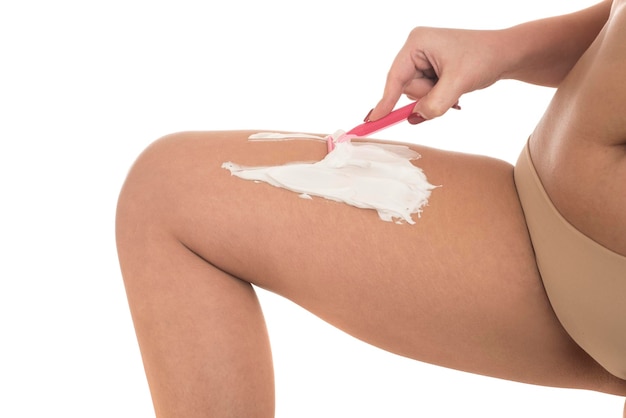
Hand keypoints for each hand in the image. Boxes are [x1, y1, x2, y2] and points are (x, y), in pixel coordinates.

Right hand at [370, 27, 506, 120]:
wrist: (506, 54)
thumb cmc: (484, 57)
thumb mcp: (457, 84)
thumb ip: (433, 104)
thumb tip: (414, 118)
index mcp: (417, 43)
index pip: (395, 77)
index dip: (385, 101)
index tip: (373, 120)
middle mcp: (416, 49)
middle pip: (406, 88)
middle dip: (426, 97)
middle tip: (449, 93)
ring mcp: (423, 59)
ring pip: (416, 94)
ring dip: (434, 99)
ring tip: (455, 90)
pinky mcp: (431, 68)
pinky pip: (424, 94)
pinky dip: (438, 98)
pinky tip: (454, 92)